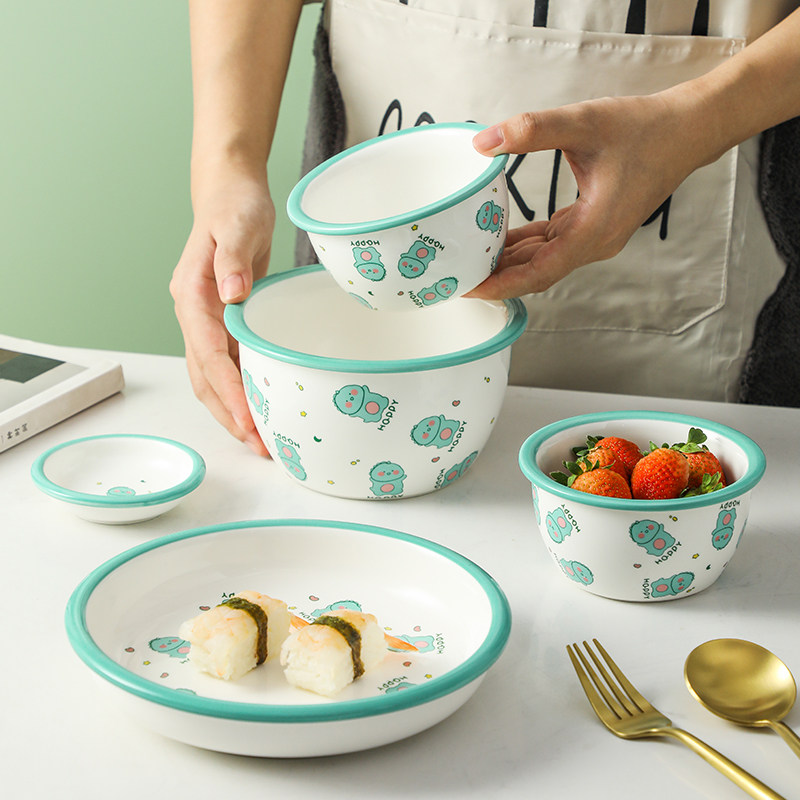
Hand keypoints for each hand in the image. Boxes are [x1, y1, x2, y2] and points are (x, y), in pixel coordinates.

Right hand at [170, 170, 273, 454]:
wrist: (231, 195)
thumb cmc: (235, 206)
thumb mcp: (237, 226)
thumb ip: (233, 259)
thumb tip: (231, 295)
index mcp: (192, 295)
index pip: (207, 352)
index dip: (227, 389)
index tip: (248, 418)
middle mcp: (194, 314)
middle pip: (205, 377)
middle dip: (229, 414)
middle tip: (258, 445)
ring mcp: (207, 322)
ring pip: (214, 378)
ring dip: (234, 410)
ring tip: (262, 440)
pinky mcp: (225, 323)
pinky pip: (230, 365)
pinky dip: (243, 390)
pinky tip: (263, 406)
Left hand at [468, 91, 706, 299]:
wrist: (687, 130)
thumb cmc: (643, 128)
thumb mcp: (584, 122)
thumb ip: (532, 129)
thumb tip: (482, 142)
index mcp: (594, 231)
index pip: (539, 273)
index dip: (501, 285)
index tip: (469, 289)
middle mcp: (595, 243)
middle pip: (537, 273)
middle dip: (497, 277)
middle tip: (456, 273)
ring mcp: (595, 238)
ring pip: (544, 260)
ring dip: (509, 261)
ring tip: (469, 258)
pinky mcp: (593, 226)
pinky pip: (553, 244)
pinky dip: (526, 245)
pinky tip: (499, 239)